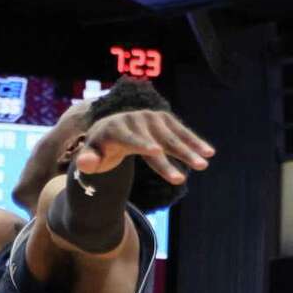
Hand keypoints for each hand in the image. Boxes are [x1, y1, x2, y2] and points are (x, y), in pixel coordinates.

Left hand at [75, 110, 212, 185]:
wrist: (108, 130)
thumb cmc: (98, 149)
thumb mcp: (89, 157)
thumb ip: (87, 161)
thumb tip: (84, 163)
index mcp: (117, 128)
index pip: (131, 138)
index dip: (142, 144)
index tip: (156, 152)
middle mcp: (136, 119)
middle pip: (158, 140)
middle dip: (174, 156)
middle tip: (185, 174)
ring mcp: (152, 117)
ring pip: (173, 136)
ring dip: (190, 150)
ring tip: (204, 164)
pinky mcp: (164, 119)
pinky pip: (180, 132)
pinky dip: (194, 141)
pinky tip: (209, 152)